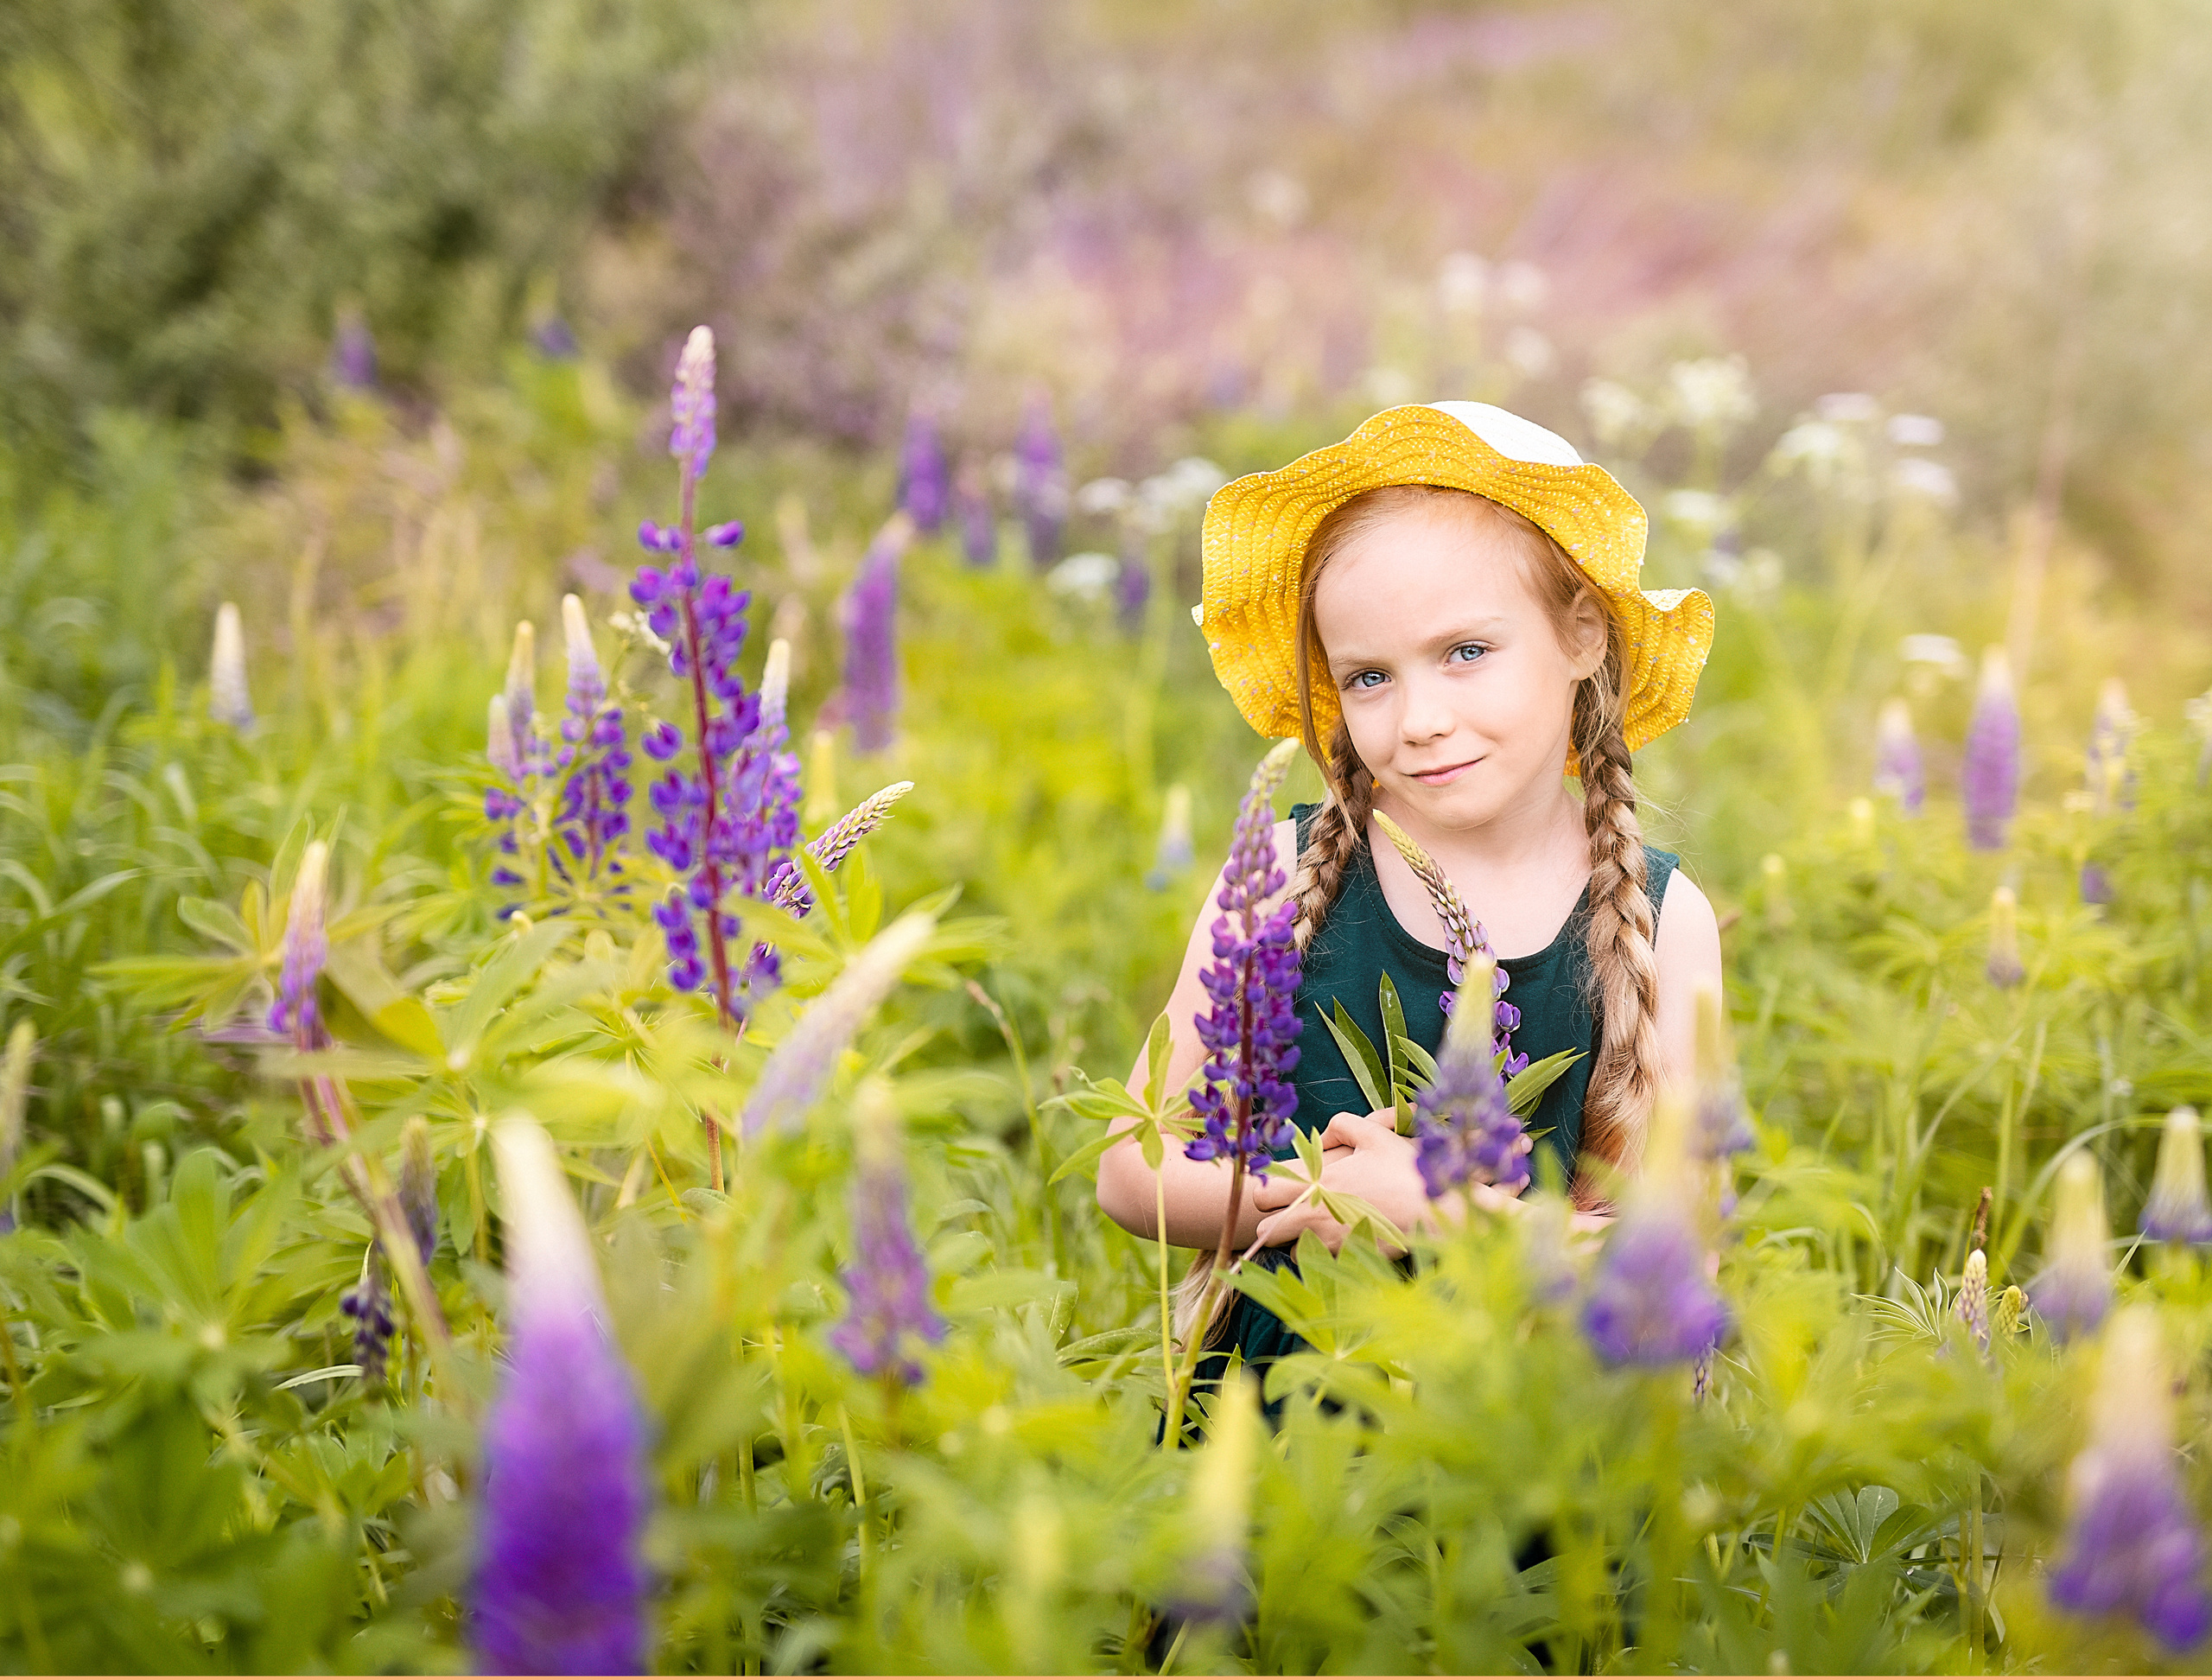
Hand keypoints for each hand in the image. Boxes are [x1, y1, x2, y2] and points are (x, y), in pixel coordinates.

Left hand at [1248, 1110, 1428, 1254]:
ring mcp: (1330, 1241)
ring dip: (1299, 1243)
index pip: (1263, 1195)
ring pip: (1291, 1252)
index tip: (1279, 1193)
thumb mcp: (1374, 1134)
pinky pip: (1323, 1265)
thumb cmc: (1404, 1167)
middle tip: (1291, 1216)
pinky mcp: (1349, 1259)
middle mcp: (1315, 1214)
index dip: (1266, 1195)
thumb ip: (1340, 1126)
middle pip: (1265, 1232)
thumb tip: (1319, 1137)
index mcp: (1316, 1182)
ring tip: (1319, 1231)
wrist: (1435, 1207)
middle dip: (1273, 1225)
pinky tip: (1341, 1242)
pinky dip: (1326, 1257)